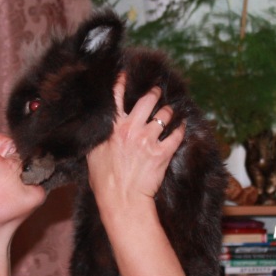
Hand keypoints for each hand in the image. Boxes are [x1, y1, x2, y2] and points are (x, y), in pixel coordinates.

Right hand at [86, 74, 183, 214]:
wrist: (122, 201)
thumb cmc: (104, 182)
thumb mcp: (93, 156)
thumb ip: (98, 138)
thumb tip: (98, 129)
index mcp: (112, 128)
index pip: (116, 98)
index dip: (120, 82)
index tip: (124, 74)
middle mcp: (131, 129)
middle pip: (147, 101)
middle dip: (154, 93)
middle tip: (157, 92)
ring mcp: (148, 140)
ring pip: (164, 115)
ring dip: (168, 112)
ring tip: (170, 112)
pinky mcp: (162, 153)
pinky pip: (177, 135)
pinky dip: (180, 130)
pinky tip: (181, 127)